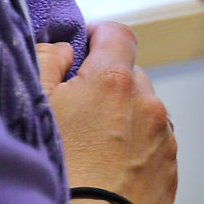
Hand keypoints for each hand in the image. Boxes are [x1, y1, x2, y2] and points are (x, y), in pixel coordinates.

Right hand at [41, 21, 175, 203]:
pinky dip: (134, 149)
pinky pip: (153, 145)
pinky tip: (108, 169)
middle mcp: (148, 103)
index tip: (83, 49)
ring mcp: (163, 137)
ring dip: (122, 119)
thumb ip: (47, 60)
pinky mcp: (169, 168)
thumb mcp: (34, 105)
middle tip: (77, 111)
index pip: (118, 34)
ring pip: (143, 112)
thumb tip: (64, 47)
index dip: (98, 36)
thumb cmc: (55, 169)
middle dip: (106, 85)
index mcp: (115, 80)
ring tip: (91, 148)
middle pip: (130, 76)